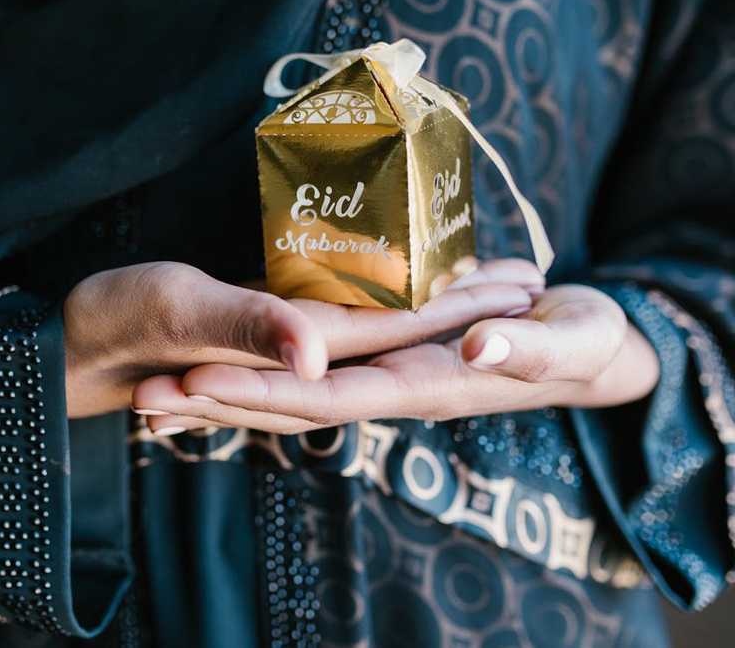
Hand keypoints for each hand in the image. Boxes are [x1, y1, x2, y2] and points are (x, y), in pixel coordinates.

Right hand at [65, 259, 542, 416]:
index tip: (525, 281)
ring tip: (481, 275)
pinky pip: (335, 312)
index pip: (397, 332)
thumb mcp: (178, 313)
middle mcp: (298, 353)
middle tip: (529, 272)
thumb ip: (250, 330)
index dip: (461, 308)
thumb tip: (318, 356)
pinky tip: (393, 278)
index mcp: (291, 353)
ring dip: (426, 303)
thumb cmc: (118, 322)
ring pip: (372, 323)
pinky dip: (375, 296)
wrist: (69, 343)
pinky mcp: (258, 325)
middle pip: (399, 329)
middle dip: (464, 305)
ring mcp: (280, 343)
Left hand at [133, 284, 659, 433]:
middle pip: (287, 403)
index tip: (197, 380)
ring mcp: (378, 379)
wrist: (596, 352)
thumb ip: (532, 349)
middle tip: (145, 396)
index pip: (329, 394)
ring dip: (220, 401)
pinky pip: (304, 381)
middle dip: (218, 402)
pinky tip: (205, 381)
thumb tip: (475, 352)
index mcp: (425, 383)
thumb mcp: (579, 338)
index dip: (263, 390)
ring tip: (149, 400)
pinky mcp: (375, 362)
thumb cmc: (593, 341)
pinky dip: (253, 383)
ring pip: (285, 398)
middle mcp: (388, 389)